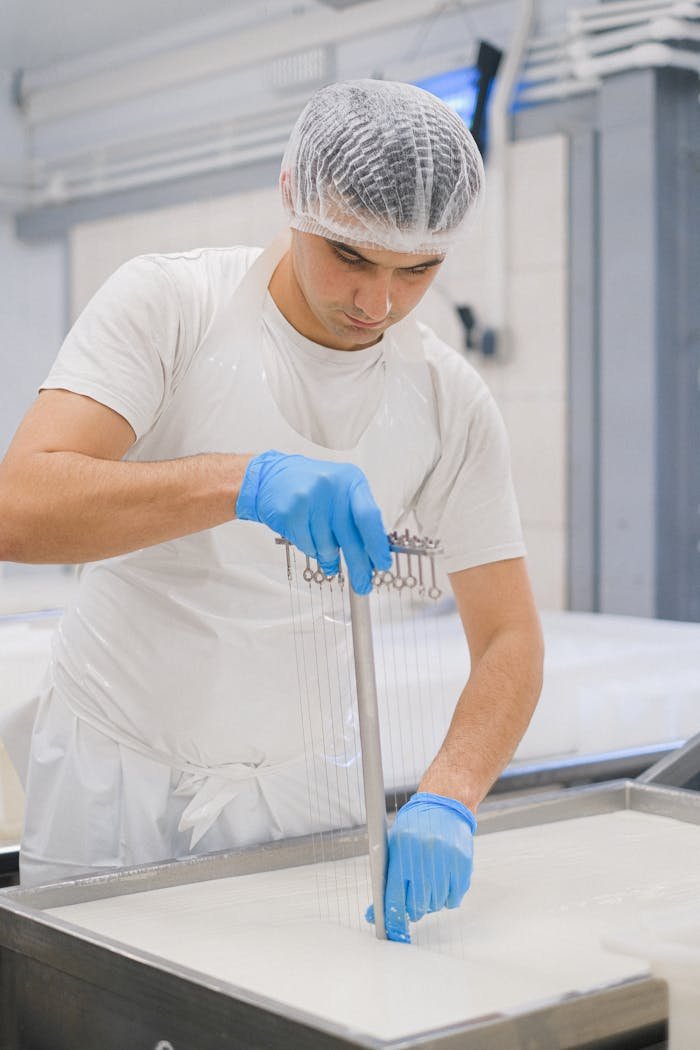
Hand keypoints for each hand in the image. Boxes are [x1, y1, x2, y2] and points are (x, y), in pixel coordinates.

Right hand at [236, 450, 391, 593]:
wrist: (272, 477)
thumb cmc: (312, 489)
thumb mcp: (341, 493)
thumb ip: (357, 518)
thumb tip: (373, 554)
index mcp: (351, 481)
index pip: (369, 517)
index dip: (377, 544)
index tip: (382, 564)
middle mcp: (332, 487)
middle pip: (350, 538)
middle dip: (359, 566)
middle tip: (363, 584)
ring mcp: (310, 499)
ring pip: (327, 547)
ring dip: (328, 556)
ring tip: (326, 550)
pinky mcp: (291, 512)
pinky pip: (308, 547)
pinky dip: (311, 549)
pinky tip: (308, 538)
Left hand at [366, 792, 476, 942]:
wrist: (444, 805)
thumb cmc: (414, 828)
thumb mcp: (394, 848)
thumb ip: (385, 882)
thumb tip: (371, 916)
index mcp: (402, 852)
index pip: (395, 897)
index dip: (393, 918)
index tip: (394, 931)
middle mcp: (424, 856)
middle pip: (418, 906)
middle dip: (414, 910)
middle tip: (415, 901)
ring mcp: (446, 860)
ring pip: (436, 904)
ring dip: (432, 903)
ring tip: (430, 884)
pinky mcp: (463, 864)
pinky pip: (454, 899)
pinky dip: (448, 898)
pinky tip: (444, 883)